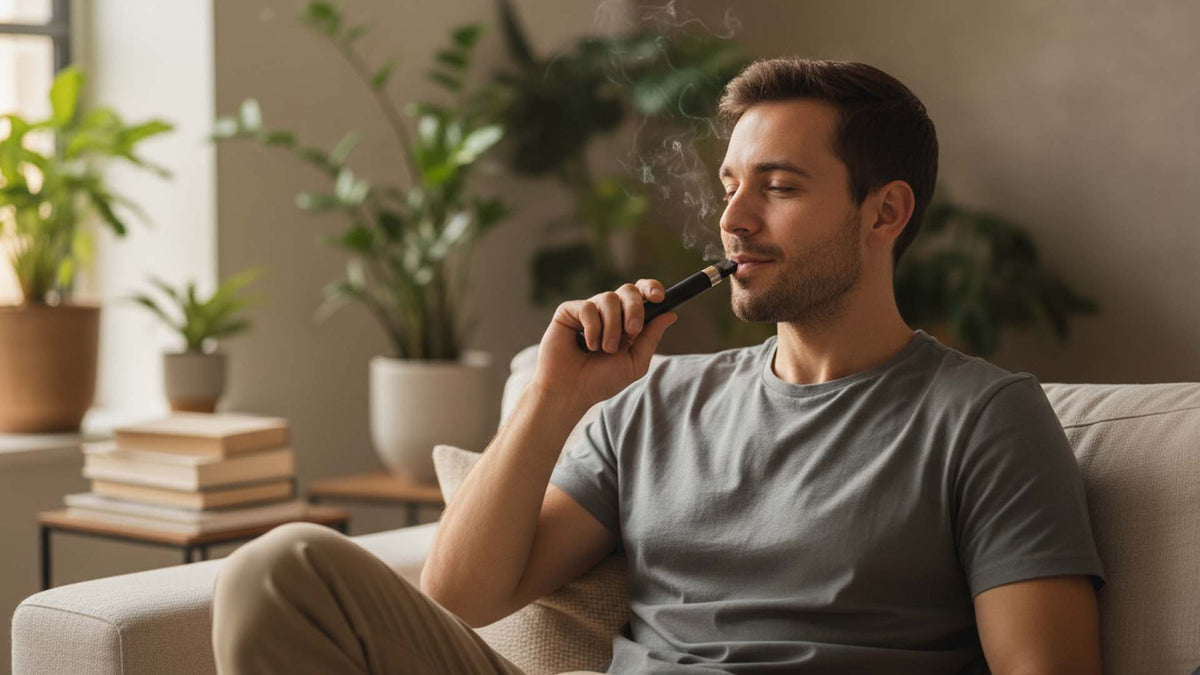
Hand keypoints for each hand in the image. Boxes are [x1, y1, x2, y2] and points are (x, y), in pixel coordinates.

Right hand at [532, 279, 677, 409]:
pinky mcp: (569, 312)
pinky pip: (588, 307)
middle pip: (628, 290)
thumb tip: (671, 314)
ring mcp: (589, 310)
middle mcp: (608, 313)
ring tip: (606, 348)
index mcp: (626, 321)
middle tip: (632, 331)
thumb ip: (651, 338)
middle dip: (635, 308)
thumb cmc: (601, 381)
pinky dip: (592, 328)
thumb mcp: (634, 363)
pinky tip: (586, 346)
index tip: (659, 298)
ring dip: (612, 326)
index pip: (641, 294)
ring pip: (609, 298)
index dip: (651, 288)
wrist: (571, 392)